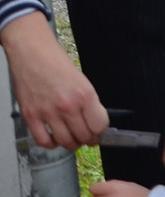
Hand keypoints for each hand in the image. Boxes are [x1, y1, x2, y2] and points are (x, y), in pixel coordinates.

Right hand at [0, 14, 108, 149]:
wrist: (32, 53)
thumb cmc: (56, 62)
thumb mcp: (82, 80)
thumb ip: (88, 102)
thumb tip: (94, 121)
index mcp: (85, 95)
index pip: (100, 125)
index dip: (101, 131)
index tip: (99, 132)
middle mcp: (67, 106)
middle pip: (84, 136)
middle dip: (87, 139)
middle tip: (86, 138)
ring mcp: (48, 113)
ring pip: (65, 142)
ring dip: (71, 144)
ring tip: (72, 139)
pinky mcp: (30, 116)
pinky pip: (43, 141)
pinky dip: (50, 144)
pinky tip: (53, 138)